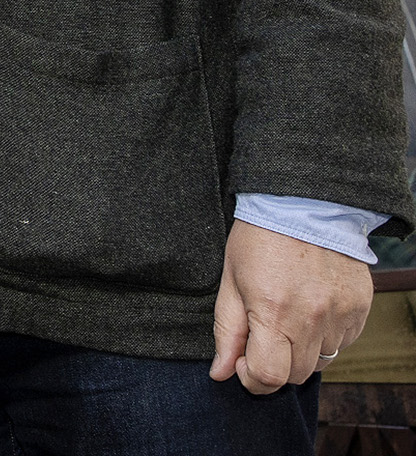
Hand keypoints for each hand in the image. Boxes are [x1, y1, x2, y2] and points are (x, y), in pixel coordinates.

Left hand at [210, 219, 372, 392]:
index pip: (269, 375)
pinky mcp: (360, 309)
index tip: (242, 360)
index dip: (251, 378)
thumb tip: (221, 372)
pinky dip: (324, 338)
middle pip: (295, 374)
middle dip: (273, 365)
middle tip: (261, 337)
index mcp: (274, 312)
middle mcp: (313, 319)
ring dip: (299, 352)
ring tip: (285, 318)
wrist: (303, 205)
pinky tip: (309, 311)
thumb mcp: (230, 280)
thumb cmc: (259, 239)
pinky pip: (342, 343)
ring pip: (320, 362)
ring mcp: (341, 316)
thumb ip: (227, 331)